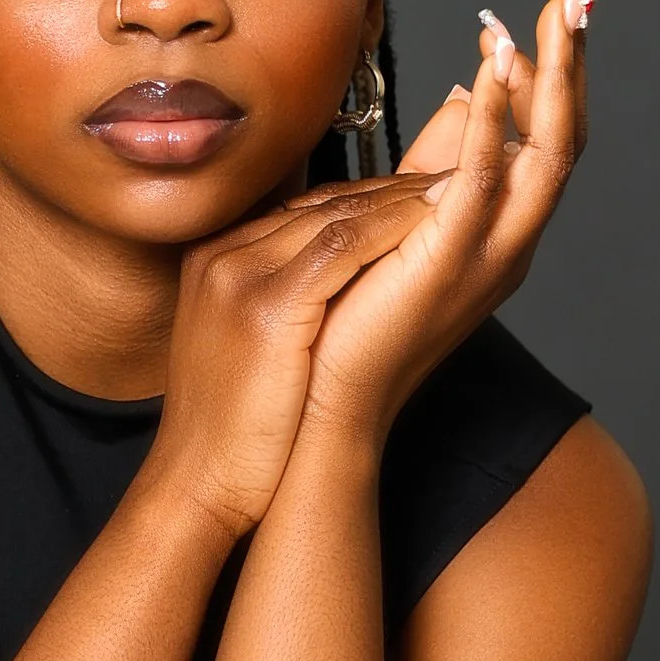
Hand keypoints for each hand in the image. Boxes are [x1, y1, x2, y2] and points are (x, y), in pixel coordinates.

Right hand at [142, 173, 440, 538]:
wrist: (198, 484)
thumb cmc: (235, 433)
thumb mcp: (250, 349)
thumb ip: (283, 304)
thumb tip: (339, 292)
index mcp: (217, 260)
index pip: (305, 208)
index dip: (372, 197)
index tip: (424, 194)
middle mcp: (224, 255)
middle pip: (323, 202)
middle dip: (395, 188)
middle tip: (457, 176)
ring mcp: (239, 275)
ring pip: (338, 213)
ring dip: (406, 199)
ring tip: (462, 187)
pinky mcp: (266, 306)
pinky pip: (343, 246)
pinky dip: (395, 228)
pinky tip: (439, 221)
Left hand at [298, 0, 592, 438]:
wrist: (323, 413)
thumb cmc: (349, 327)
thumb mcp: (398, 223)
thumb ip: (431, 164)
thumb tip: (457, 94)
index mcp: (499, 229)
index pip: (543, 132)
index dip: (554, 66)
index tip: (553, 1)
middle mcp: (511, 240)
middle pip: (566, 132)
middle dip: (574, 54)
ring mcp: (489, 254)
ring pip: (549, 151)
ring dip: (554, 75)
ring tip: (556, 9)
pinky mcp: (448, 262)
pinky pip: (482, 181)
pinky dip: (492, 122)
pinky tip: (489, 69)